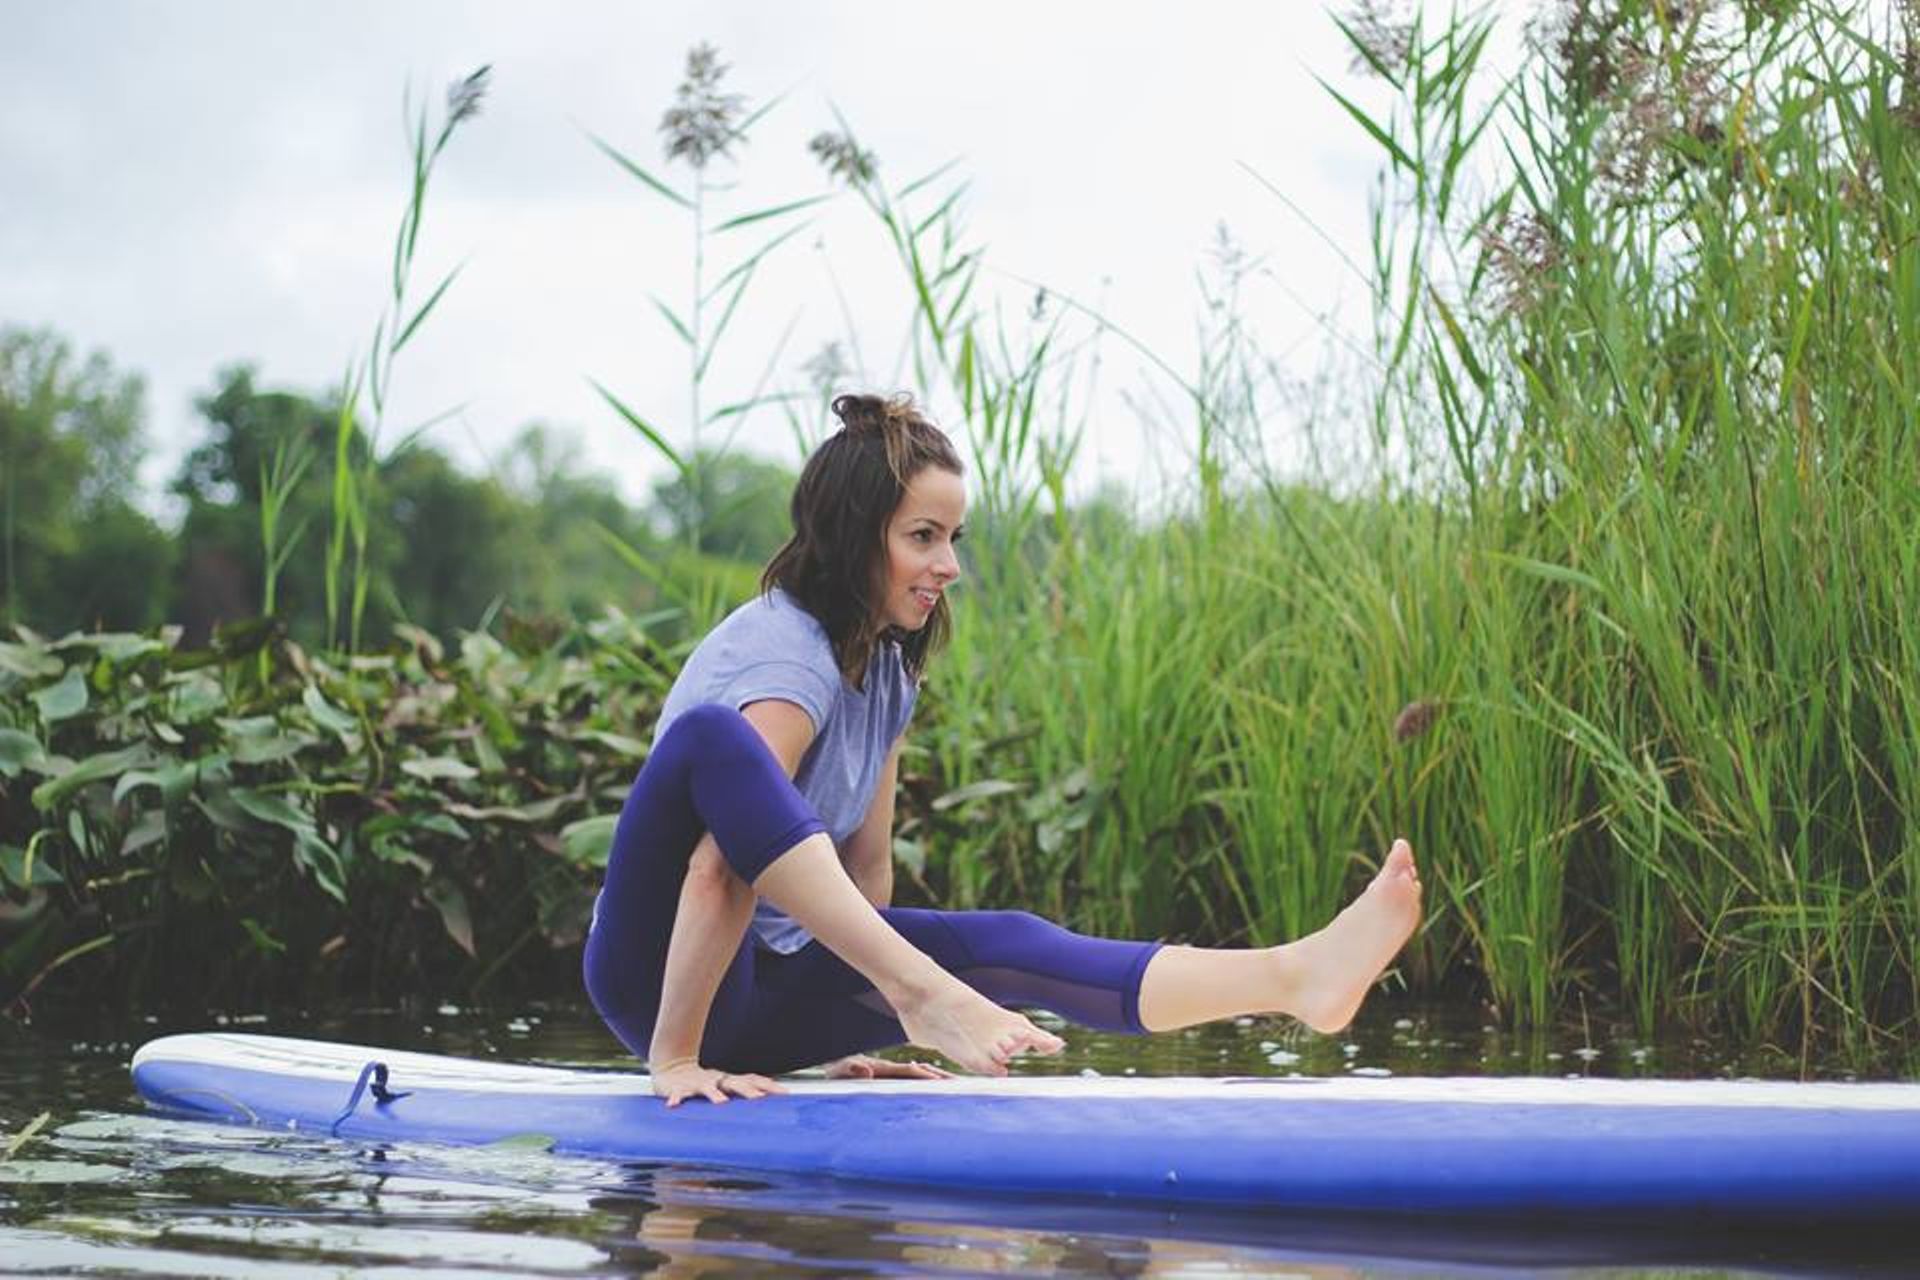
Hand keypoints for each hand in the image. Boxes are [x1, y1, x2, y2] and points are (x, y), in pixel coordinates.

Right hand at [649, 1057, 784, 1107]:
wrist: (671, 1068)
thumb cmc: (703, 1084)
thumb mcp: (724, 1088)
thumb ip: (742, 1094)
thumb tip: (767, 1106)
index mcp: (729, 1080)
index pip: (753, 1080)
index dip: (768, 1086)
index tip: (785, 1094)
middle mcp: (716, 1079)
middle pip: (735, 1083)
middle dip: (747, 1091)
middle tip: (759, 1099)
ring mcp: (698, 1083)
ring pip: (707, 1087)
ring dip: (714, 1094)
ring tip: (721, 1103)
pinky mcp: (679, 1088)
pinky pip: (678, 1094)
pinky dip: (676, 1098)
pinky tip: (674, 1105)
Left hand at [823, 1053, 953, 1080]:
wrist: (834, 1066)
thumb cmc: (835, 1069)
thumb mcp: (837, 1069)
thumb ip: (850, 1068)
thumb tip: (867, 1070)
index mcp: (883, 1069)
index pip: (910, 1072)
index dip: (927, 1076)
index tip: (943, 1082)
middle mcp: (892, 1070)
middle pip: (922, 1072)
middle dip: (941, 1078)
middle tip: (962, 1085)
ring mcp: (893, 1075)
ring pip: (920, 1076)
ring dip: (938, 1080)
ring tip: (958, 1087)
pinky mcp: (890, 1080)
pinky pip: (913, 1082)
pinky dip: (928, 1083)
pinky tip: (939, 1089)